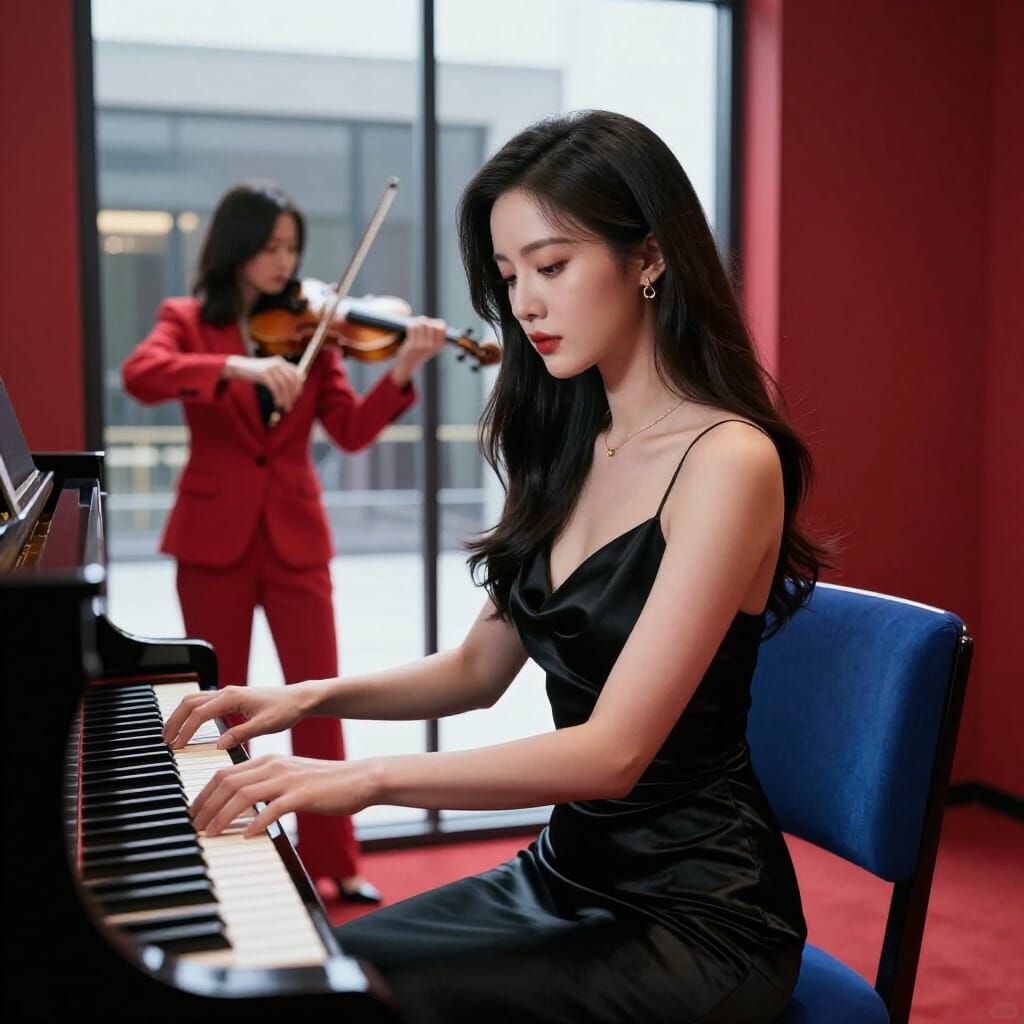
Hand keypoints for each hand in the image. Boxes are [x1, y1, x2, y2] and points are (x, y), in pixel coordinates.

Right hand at [162, 683, 313, 749]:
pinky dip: (190, 714)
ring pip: (193, 701)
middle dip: (174, 721)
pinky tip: (187, 728)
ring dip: (179, 716)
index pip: (199, 714)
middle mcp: (226, 693)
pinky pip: (203, 704)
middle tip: (164, 741)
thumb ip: (241, 734)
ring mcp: (227, 695)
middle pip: (189, 703)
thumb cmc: (285, 710)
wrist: (297, 699)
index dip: (186, 731)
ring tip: (170, 735)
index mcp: (232, 697)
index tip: (176, 747)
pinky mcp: (230, 699)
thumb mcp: (265, 725)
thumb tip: (218, 745)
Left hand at [190, 754, 376, 837]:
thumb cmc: (326, 784)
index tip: (194, 813)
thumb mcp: (291, 778)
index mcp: (269, 761)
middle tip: (195, 826)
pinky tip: (248, 835)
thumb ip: (267, 786)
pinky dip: (256, 822)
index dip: (204, 793)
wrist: (360, 779)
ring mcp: (288, 779)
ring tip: (211, 833)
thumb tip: (243, 805)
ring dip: (222, 816)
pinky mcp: (302, 795)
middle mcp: (274, 766)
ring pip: (243, 795)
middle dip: (205, 805)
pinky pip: (272, 808)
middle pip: (228, 782)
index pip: (225, 773)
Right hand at [223, 355, 302, 411]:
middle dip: (293, 394)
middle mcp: (278, 363)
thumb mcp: (270, 372)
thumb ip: (281, 377)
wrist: (239, 367)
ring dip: (286, 398)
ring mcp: (271, 368)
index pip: (297, 374)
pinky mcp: (264, 374)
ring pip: (284, 385)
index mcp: (282, 362)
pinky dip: (278, 396)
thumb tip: (293, 389)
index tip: (297, 396)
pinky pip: (275, 387)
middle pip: (292, 380)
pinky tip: (278, 403)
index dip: (299, 386)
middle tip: (291, 404)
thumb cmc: (255, 372)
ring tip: (286, 407)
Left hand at [390, 316, 446, 388]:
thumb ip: (437, 336)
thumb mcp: (433, 346)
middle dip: (425, 321)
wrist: (408, 364)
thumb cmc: (420, 352)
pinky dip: (410, 325)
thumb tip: (440, 322)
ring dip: (417, 322)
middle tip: (421, 325)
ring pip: (421, 324)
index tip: (430, 325)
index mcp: (439, 345)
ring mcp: (422, 345)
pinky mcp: (412, 344)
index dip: (436, 323)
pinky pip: (412, 327)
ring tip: (415, 326)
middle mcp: (432, 345)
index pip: (442, 327)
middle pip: (431, 324)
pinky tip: (410, 328)